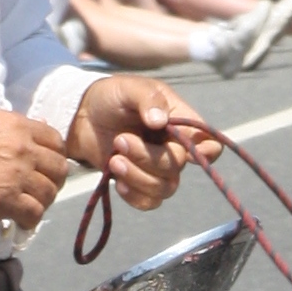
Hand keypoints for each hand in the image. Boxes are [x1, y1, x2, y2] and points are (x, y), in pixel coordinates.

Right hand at [0, 110, 67, 230]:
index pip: (56, 142)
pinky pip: (33, 213)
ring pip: (49, 193)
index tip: (45, 167)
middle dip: (53, 181)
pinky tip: (20, 221)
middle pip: (58, 169)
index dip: (54, 156)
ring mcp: (16, 176)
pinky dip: (30, 220)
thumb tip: (34, 128)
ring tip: (28, 207)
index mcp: (19, 127)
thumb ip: (11, 126)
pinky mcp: (5, 200)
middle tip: (40, 189)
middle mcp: (23, 150)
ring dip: (41, 202)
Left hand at [66, 76, 213, 208]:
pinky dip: (134, 196)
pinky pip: (148, 202)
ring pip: (164, 188)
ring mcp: (157, 168)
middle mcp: (174, 148)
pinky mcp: (138, 183)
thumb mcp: (129, 88)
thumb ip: (147, 99)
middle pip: (177, 166)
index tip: (187, 150)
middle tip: (119, 140)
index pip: (209, 144)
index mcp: (181, 122)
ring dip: (138, 178)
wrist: (83, 116)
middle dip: (147, 157)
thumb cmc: (112, 97)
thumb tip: (160, 121)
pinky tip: (117, 182)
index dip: (206, 153)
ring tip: (113, 161)